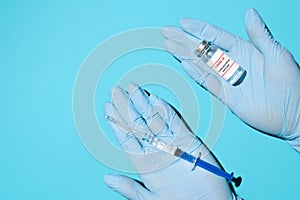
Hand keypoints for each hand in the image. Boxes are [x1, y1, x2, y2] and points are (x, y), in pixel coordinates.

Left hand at [104, 83, 234, 199]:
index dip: (117, 123)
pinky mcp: (188, 140)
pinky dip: (166, 111)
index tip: (107, 108)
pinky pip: (175, 122)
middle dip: (126, 107)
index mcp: (144, 164)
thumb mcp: (150, 199)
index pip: (127, 138)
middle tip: (115, 90)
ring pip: (154, 119)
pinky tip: (155, 100)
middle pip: (138, 125)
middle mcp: (156, 150)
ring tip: (132, 89)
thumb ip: (130, 188)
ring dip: (143, 104)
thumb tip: (107, 179)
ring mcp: (171, 143)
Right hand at [162, 8, 299, 151]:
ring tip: (169, 45)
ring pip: (201, 64)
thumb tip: (249, 12)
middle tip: (167, 32)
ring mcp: (227, 79)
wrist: (293, 113)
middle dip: (185, 40)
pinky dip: (196, 74)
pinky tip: (184, 65)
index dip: (200, 29)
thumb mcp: (277, 54)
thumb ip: (260, 35)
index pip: (217, 36)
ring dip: (185, 55)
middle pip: (203, 49)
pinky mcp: (226, 95)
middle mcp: (232, 63)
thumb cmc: (291, 82)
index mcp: (244, 50)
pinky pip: (208, 83)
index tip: (183, 22)